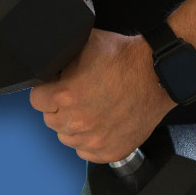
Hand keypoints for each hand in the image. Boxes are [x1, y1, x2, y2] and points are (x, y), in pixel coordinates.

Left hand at [29, 30, 175, 163]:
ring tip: (90, 109)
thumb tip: (49, 59)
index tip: (55, 88)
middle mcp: (78, 121)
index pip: (37, 100)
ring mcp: (95, 139)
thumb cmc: (126, 58)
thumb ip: (62, 55)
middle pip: (51, 120)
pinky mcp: (111, 151)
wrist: (158, 74)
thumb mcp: (86, 42)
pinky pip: (86, 152)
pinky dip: (90, 141)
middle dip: (59, 107)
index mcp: (66, 95)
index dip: (46, 91)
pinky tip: (100, 124)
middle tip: (77, 96)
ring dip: (73, 126)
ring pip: (67, 138)